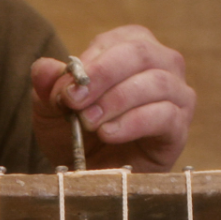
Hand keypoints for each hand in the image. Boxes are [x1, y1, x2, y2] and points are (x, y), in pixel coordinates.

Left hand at [31, 26, 193, 173]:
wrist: (93, 178)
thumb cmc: (78, 135)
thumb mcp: (54, 110)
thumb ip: (49, 87)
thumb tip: (42, 68)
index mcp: (133, 48)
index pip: (118, 41)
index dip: (90, 63)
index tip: (65, 90)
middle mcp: (162, 65)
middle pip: (140, 54)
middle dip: (103, 76)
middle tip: (75, 101)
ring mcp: (176, 95)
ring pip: (156, 83)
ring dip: (117, 101)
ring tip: (89, 123)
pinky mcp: (179, 128)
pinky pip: (164, 116)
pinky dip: (133, 123)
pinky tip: (109, 133)